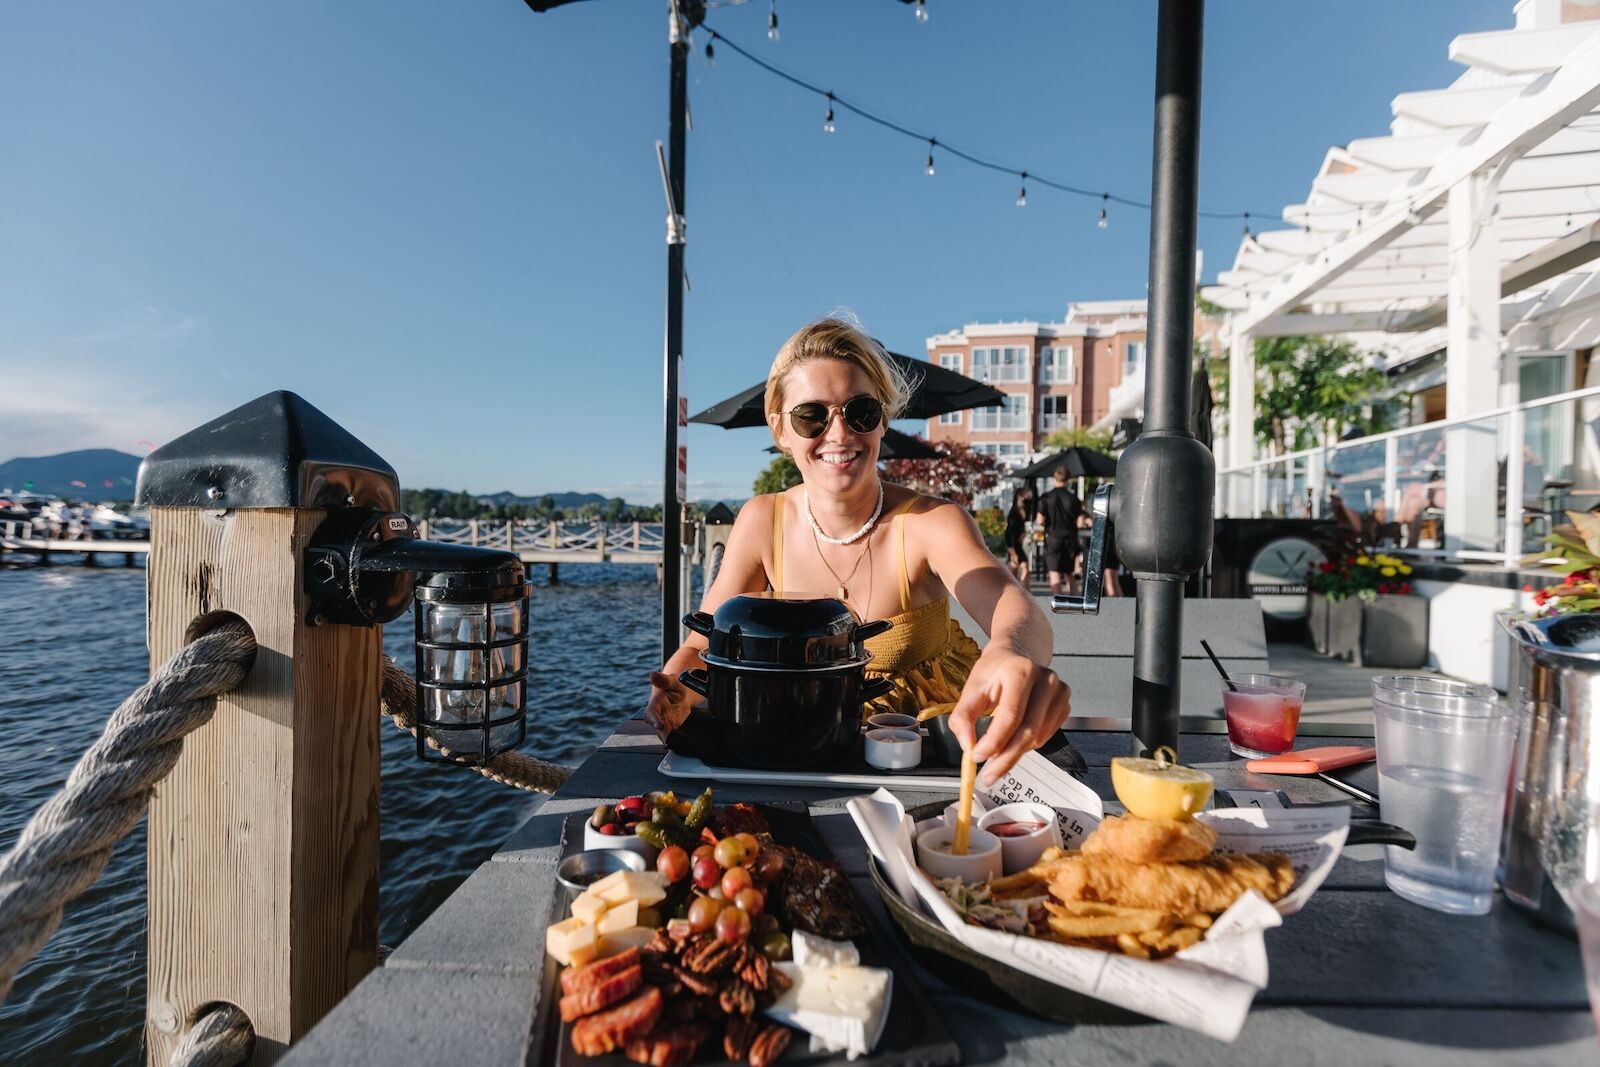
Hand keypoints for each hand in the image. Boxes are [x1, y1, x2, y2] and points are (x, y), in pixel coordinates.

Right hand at [645, 670, 695, 739]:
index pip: (650, 714)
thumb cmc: (675, 684)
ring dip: (671, 738)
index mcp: (654, 704)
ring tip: (679, 740)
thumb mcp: (672, 680)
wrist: (682, 691)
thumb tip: (652, 675)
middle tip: (673, 737)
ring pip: (665, 734)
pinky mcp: (673, 728)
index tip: (659, 725)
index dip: (654, 720)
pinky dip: (678, 739)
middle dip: (664, 734)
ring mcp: (665, 723)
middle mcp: (657, 716)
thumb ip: (664, 679)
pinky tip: (684, 740)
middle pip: (657, 728)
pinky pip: (673, 736)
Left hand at [948, 647, 1071, 785]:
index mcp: (1021, 671)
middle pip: (1028, 730)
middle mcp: (1045, 679)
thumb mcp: (972, 688)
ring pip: (1038, 737)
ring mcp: (1059, 692)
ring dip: (1015, 753)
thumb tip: (967, 745)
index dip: (994, 740)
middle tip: (989, 775)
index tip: (977, 757)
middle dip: (1006, 758)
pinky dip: (1028, 745)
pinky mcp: (1065, 704)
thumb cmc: (994, 672)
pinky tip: (1014, 740)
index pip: (1011, 715)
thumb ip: (963, 716)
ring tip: (996, 755)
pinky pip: (1046, 736)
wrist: (1017, 656)